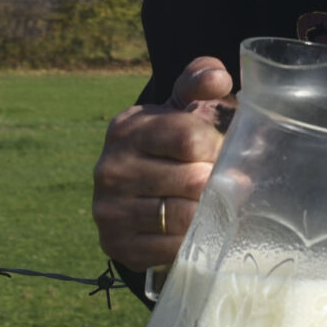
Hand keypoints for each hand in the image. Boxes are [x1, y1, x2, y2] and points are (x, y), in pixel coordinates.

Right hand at [92, 56, 234, 271]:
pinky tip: (189, 229)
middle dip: (214, 183)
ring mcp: (108, 209)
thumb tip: (218, 79)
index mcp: (126, 128)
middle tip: (217, 183)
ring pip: (184, 216)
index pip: (190, 138)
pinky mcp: (115, 244)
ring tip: (207, 204)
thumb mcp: (181, 108)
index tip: (216, 151)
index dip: (215, 147)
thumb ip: (199, 81)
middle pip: (192, 181)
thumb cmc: (169, 146)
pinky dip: (188, 240)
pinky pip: (170, 248)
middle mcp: (109, 168)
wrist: (137, 196)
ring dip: (205, 213)